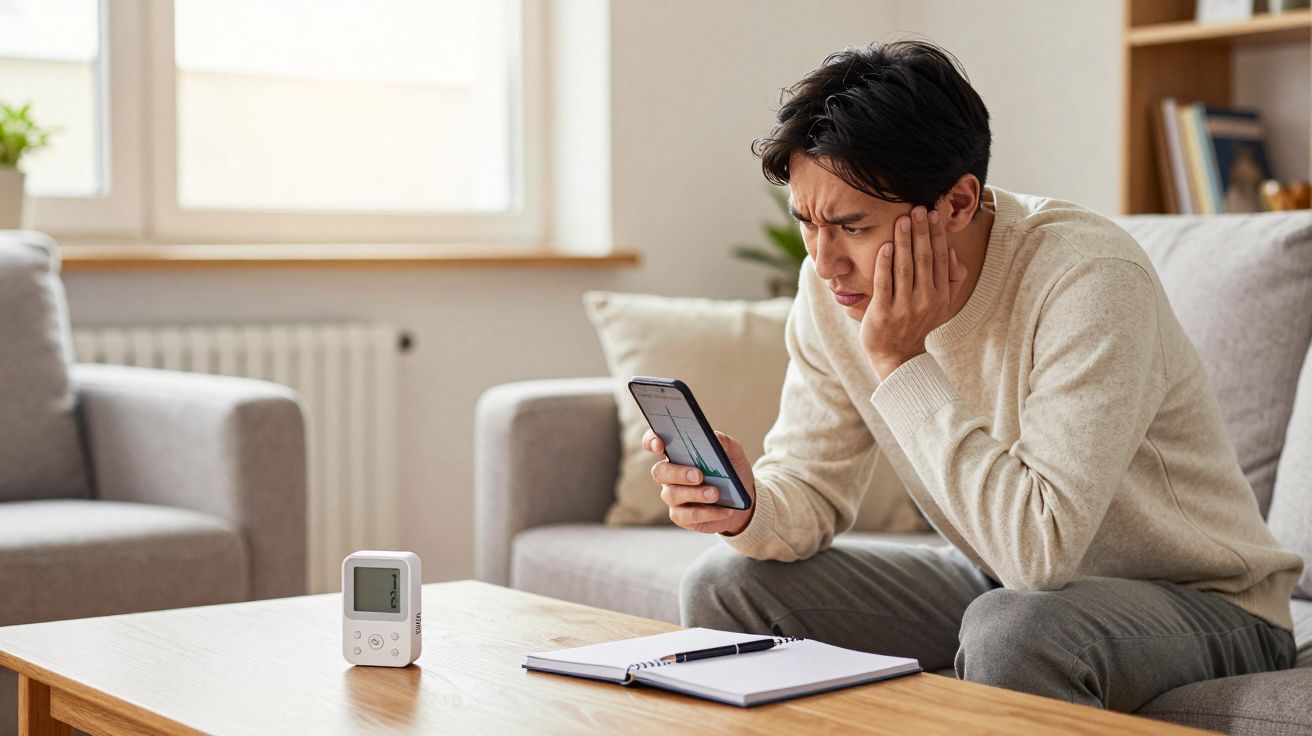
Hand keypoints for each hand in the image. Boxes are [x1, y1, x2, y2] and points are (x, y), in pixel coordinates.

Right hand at [643, 429, 755, 534]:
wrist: (742, 502)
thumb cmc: (732, 472)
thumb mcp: (734, 454)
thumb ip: (725, 442)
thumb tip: (716, 439)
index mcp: (677, 453)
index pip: (654, 443)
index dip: (651, 441)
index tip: (660, 445)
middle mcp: (670, 474)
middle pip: (659, 471)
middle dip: (678, 473)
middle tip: (699, 475)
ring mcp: (673, 496)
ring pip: (672, 494)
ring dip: (695, 494)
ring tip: (716, 494)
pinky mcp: (681, 516)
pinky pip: (687, 515)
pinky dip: (707, 512)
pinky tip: (724, 510)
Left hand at [862, 205, 967, 379]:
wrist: (897, 355)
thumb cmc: (917, 322)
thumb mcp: (943, 304)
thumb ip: (952, 280)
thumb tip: (952, 253)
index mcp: (941, 295)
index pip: (940, 259)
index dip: (936, 235)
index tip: (932, 214)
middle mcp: (926, 300)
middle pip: (924, 259)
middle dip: (921, 232)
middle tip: (916, 208)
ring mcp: (905, 308)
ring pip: (905, 268)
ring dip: (903, 242)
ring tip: (901, 220)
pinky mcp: (884, 313)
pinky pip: (884, 284)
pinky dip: (884, 264)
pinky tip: (884, 246)